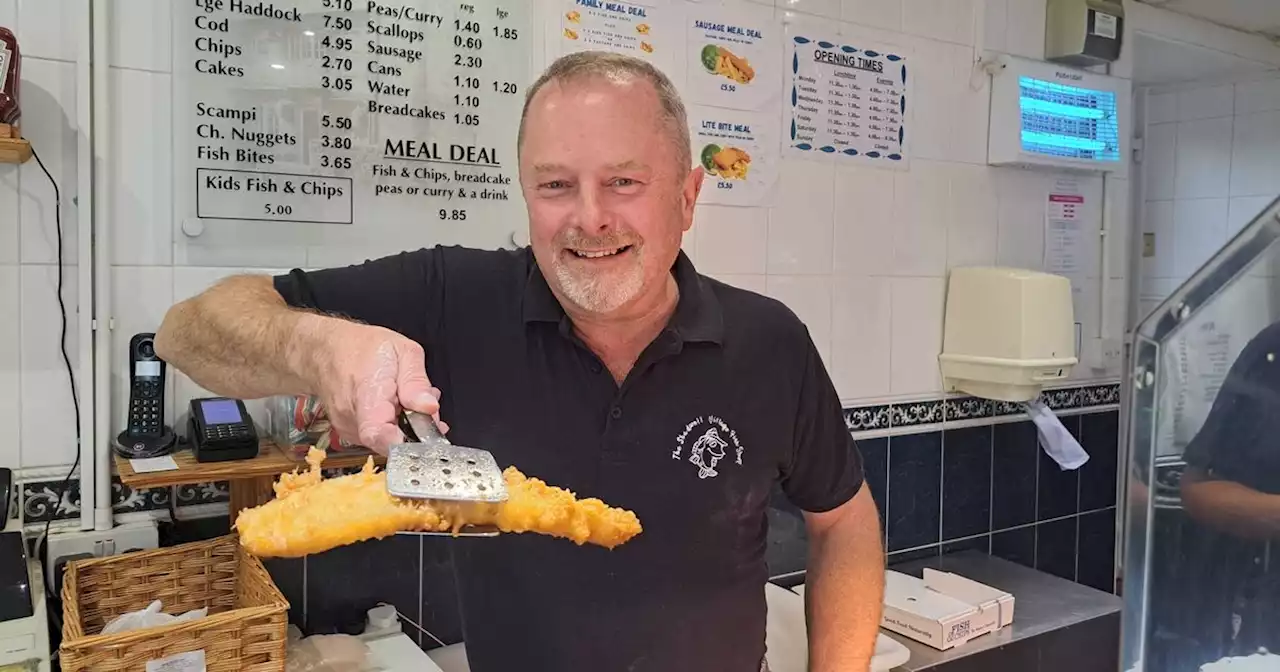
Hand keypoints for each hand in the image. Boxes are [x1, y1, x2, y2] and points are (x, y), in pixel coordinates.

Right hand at [306, 318, 446, 453]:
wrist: (325, 350)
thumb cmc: (362, 348)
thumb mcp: (402, 351)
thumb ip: (416, 382)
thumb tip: (430, 408)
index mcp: (367, 395)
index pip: (379, 434)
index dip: (405, 443)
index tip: (425, 435)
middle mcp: (352, 418)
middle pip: (393, 440)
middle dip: (417, 427)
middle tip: (422, 402)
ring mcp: (348, 428)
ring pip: (389, 440)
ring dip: (406, 424)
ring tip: (404, 397)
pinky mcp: (350, 433)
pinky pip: (379, 436)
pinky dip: (393, 424)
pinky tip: (393, 405)